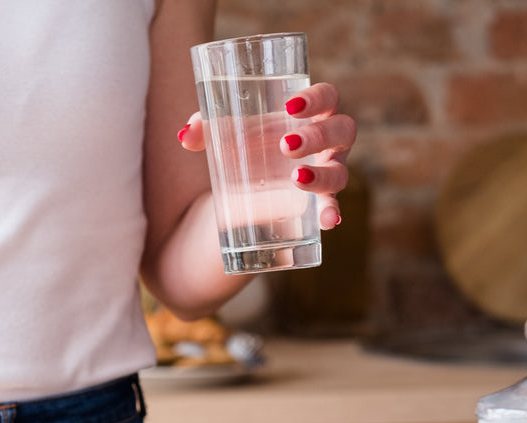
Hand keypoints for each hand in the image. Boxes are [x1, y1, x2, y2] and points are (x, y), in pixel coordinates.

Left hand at [177, 82, 356, 229]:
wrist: (244, 182)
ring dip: (322, 174)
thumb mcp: (224, 131)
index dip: (316, 98)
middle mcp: (326, 142)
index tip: (291, 106)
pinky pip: (332, 207)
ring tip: (296, 177)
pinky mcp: (317, 202)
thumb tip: (184, 136)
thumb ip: (204, 126)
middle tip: (286, 144)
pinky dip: (331, 213)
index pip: (327, 97)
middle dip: (318, 136)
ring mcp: (327, 172)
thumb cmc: (245, 142)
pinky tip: (327, 221)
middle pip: (342, 130)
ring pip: (340, 171)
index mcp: (310, 114)